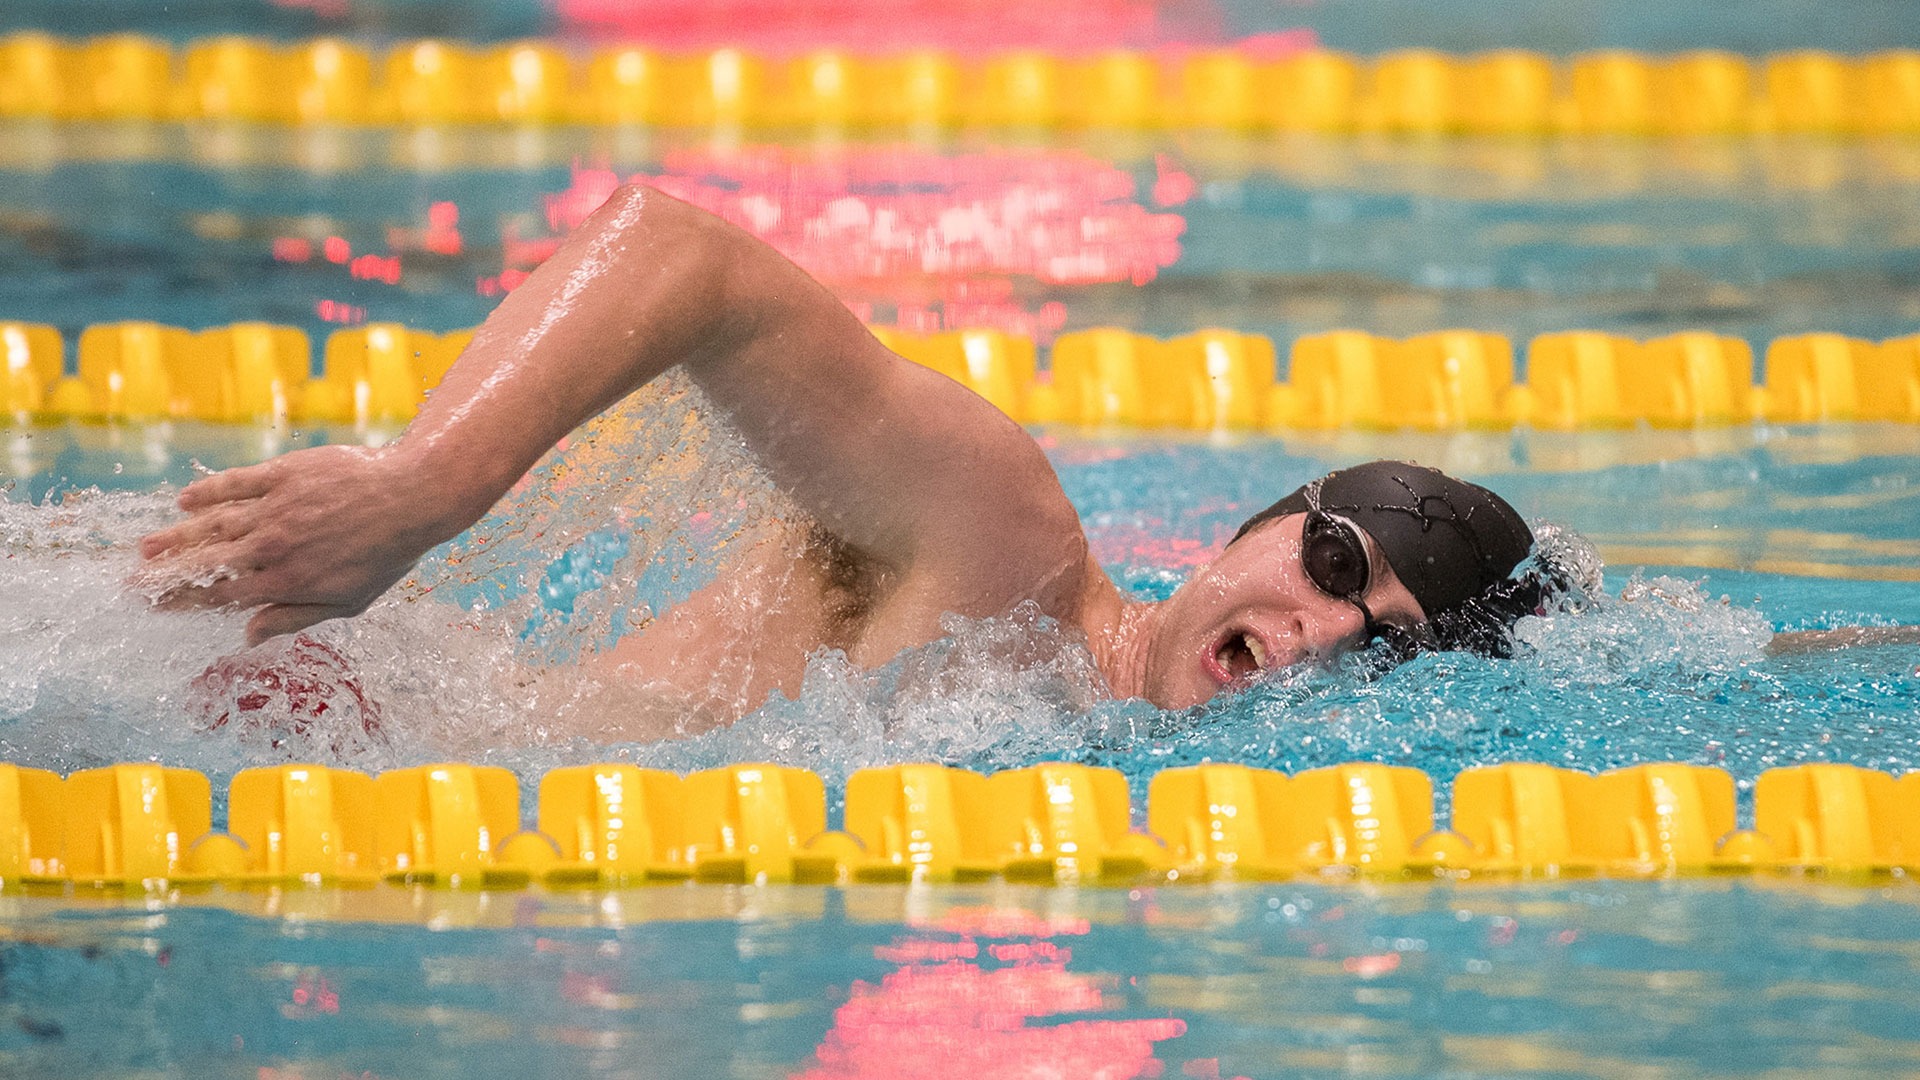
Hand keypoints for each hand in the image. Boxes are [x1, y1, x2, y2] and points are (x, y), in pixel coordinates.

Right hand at [137, 445, 452, 645]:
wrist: (412, 497)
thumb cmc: (386, 555)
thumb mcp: (348, 602)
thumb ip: (295, 617)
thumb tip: (248, 636)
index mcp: (286, 581)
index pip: (222, 595)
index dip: (185, 601)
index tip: (157, 605)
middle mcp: (273, 545)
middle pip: (207, 561)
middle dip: (166, 573)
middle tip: (133, 581)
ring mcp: (276, 508)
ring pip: (214, 523)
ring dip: (177, 536)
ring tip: (146, 546)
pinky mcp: (283, 474)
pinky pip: (236, 483)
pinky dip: (208, 492)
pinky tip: (185, 500)